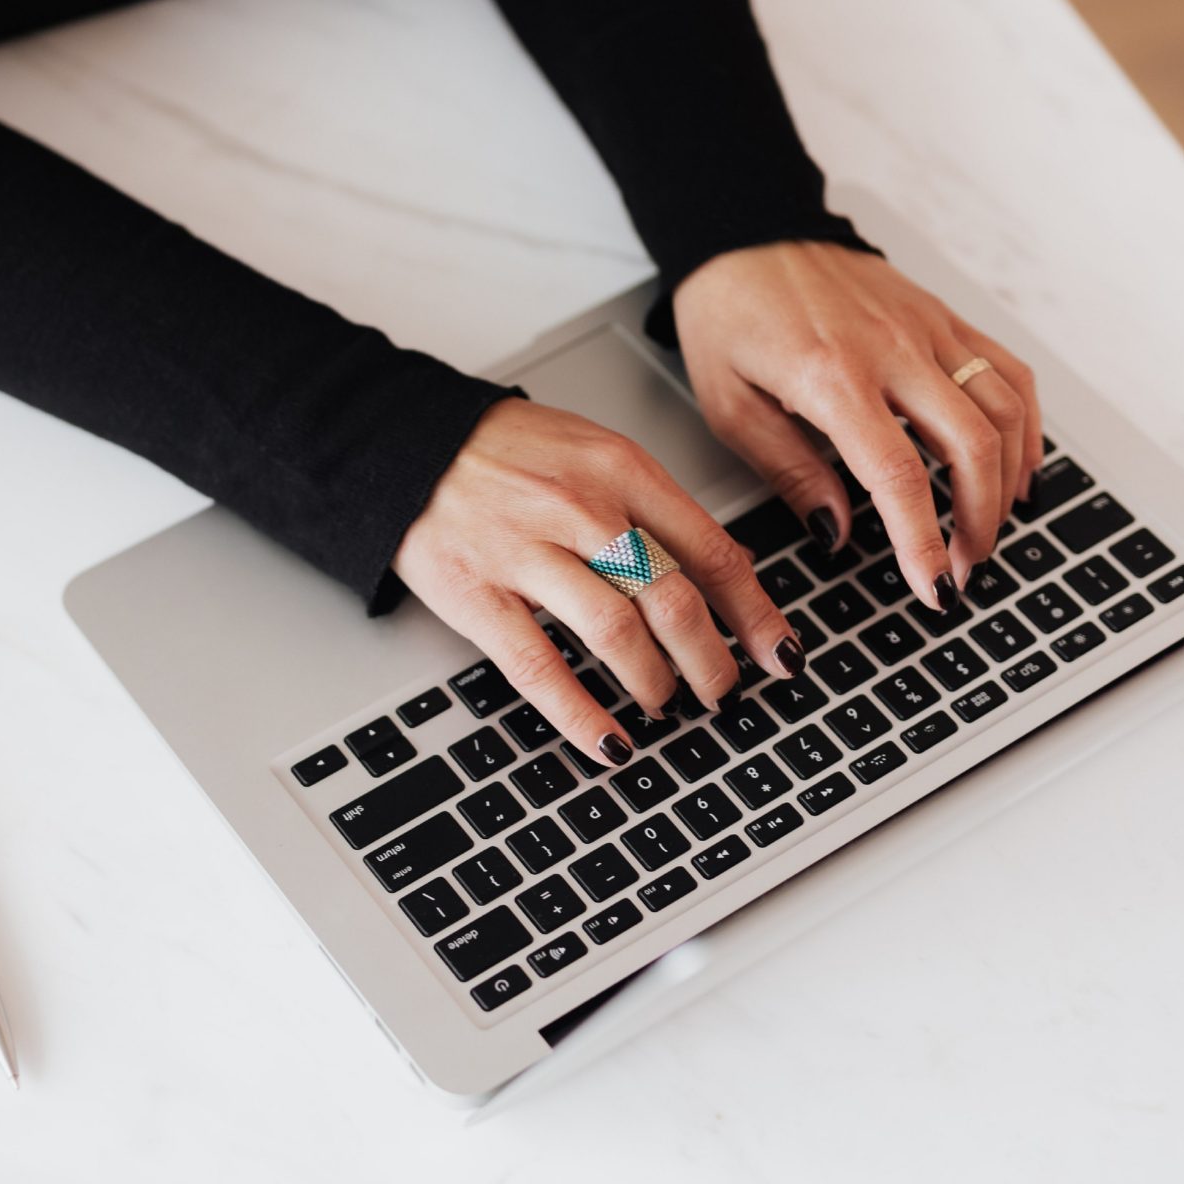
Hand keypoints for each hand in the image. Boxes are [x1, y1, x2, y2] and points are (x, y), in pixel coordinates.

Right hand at [396, 399, 800, 765]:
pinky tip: (608, 740)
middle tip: (723, 690)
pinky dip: (582, 714)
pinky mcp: (478, 596)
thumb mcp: (595, 454)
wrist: (405, 443)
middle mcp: (581, 510)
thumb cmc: (504, 452)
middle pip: (673, 599)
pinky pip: (541, 667)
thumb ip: (656, 508)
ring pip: (618, 634)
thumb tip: (725, 568)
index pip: (711, 551)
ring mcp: (527, 554)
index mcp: (621, 470)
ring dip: (655, 684)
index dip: (754, 613)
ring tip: (664, 704)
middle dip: (711, 660)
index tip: (778, 652)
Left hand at [673, 241, 1041, 606]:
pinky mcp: (943, 315)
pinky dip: (1025, 424)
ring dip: (1007, 480)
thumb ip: (790, 470)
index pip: (900, 475)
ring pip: (1003, 410)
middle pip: (971, 447)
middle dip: (978, 520)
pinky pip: (1007, 371)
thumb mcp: (730, 405)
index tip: (936, 587)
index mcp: (833, 377)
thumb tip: (839, 531)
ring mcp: (927, 327)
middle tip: (963, 568)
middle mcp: (893, 349)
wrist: (745, 232)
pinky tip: (1016, 465)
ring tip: (987, 529)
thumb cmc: (727, 315)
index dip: (925, 541)